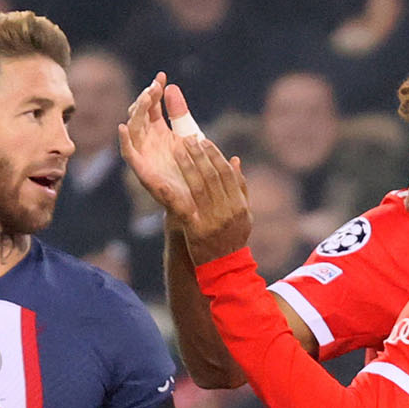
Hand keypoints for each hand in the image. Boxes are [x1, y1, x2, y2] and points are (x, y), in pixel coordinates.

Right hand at [118, 73, 196, 216]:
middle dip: (145, 98)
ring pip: (133, 129)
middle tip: (155, 86)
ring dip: (136, 113)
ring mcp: (143, 155)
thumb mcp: (189, 136)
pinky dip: (124, 141)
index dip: (154, 90)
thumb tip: (172, 86)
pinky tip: (123, 127)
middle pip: (140, 114)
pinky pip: (128, 154)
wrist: (197, 202)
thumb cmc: (194, 171)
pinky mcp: (141, 171)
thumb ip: (180, 114)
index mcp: (159, 132)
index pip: (151, 106)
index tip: (162, 76)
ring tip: (145, 98)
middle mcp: (148, 141)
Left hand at [167, 127, 253, 266]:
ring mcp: (212, 220)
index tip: (204, 142)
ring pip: (198, 186)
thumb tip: (235, 160)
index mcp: (239, 205)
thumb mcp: (244, 214)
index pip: (227, 174)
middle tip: (188, 139)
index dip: (215, 156)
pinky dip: (173, 194)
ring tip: (178, 150)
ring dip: (187, 165)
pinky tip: (164, 182)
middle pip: (212, 176)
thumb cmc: (234, 239)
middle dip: (200, 155)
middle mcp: (227, 210)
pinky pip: (183, 208)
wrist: (226, 268)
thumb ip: (241, 188)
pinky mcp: (195, 229)